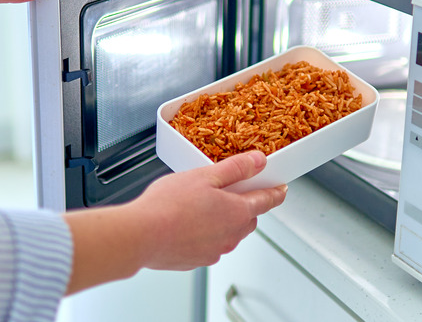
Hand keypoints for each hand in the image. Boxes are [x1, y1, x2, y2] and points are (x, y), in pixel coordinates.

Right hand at [63, 151, 286, 293]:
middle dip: (244, 205)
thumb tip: (258, 161)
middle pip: (248, 218)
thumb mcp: (205, 176)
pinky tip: (186, 224)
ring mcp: (214, 251)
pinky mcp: (196, 260)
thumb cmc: (168, 206)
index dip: (275, 193)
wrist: (141, 236)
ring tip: (199, 206)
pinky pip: (209, 245)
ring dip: (222, 221)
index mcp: (237, 212)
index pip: (266, 201)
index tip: (281, 189)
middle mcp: (231, 236)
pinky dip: (204, 234)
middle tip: (229, 192)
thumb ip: (235, 168)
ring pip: (228, 233)